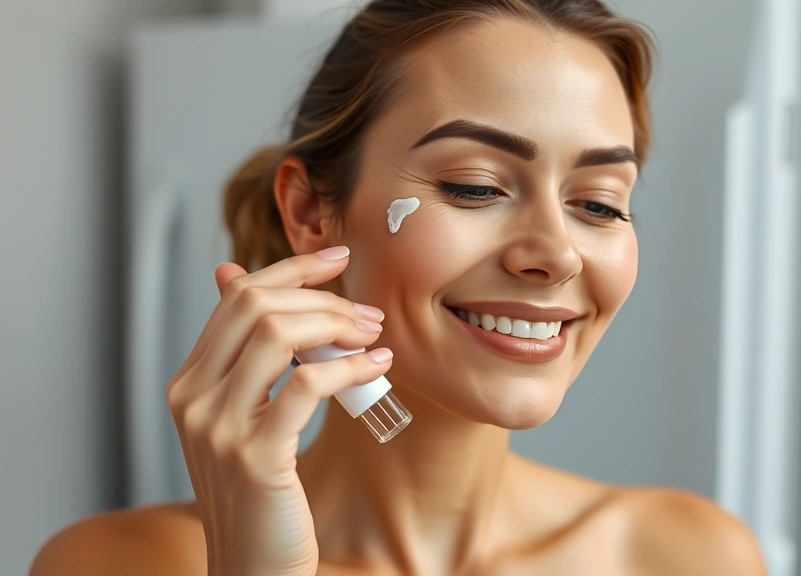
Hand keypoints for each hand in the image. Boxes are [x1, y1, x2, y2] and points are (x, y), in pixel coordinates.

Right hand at [165, 247, 391, 575]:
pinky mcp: (255, 456)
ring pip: (277, 334)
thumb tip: (241, 283)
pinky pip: (307, 384)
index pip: (238, 297)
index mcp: (190, 382)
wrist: (253, 567)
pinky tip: (377, 369)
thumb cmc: (261, 493)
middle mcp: (193, 398)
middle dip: (321, 297)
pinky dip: (350, 367)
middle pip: (255, 305)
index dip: (292, 270)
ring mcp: (217, 427)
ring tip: (374, 338)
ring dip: (337, 325)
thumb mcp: (247, 420)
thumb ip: (251, 359)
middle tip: (369, 314)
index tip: (338, 258)